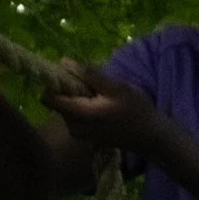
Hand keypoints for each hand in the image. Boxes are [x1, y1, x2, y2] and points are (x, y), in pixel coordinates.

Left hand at [45, 58, 162, 156]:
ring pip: (65, 110)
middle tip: (89, 85)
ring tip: (97, 96)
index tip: (66, 75)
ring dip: (75, 99)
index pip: (48, 97)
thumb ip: (89, 74)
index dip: (54, 83)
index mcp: (79, 114)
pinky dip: (81, 109)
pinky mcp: (84, 137)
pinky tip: (99, 106)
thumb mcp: (116, 87)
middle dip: (67, 90)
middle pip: (56, 103)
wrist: (150, 137)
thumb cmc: (136, 110)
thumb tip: (63, 61)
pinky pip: (73, 118)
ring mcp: (78, 134)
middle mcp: (73, 127)